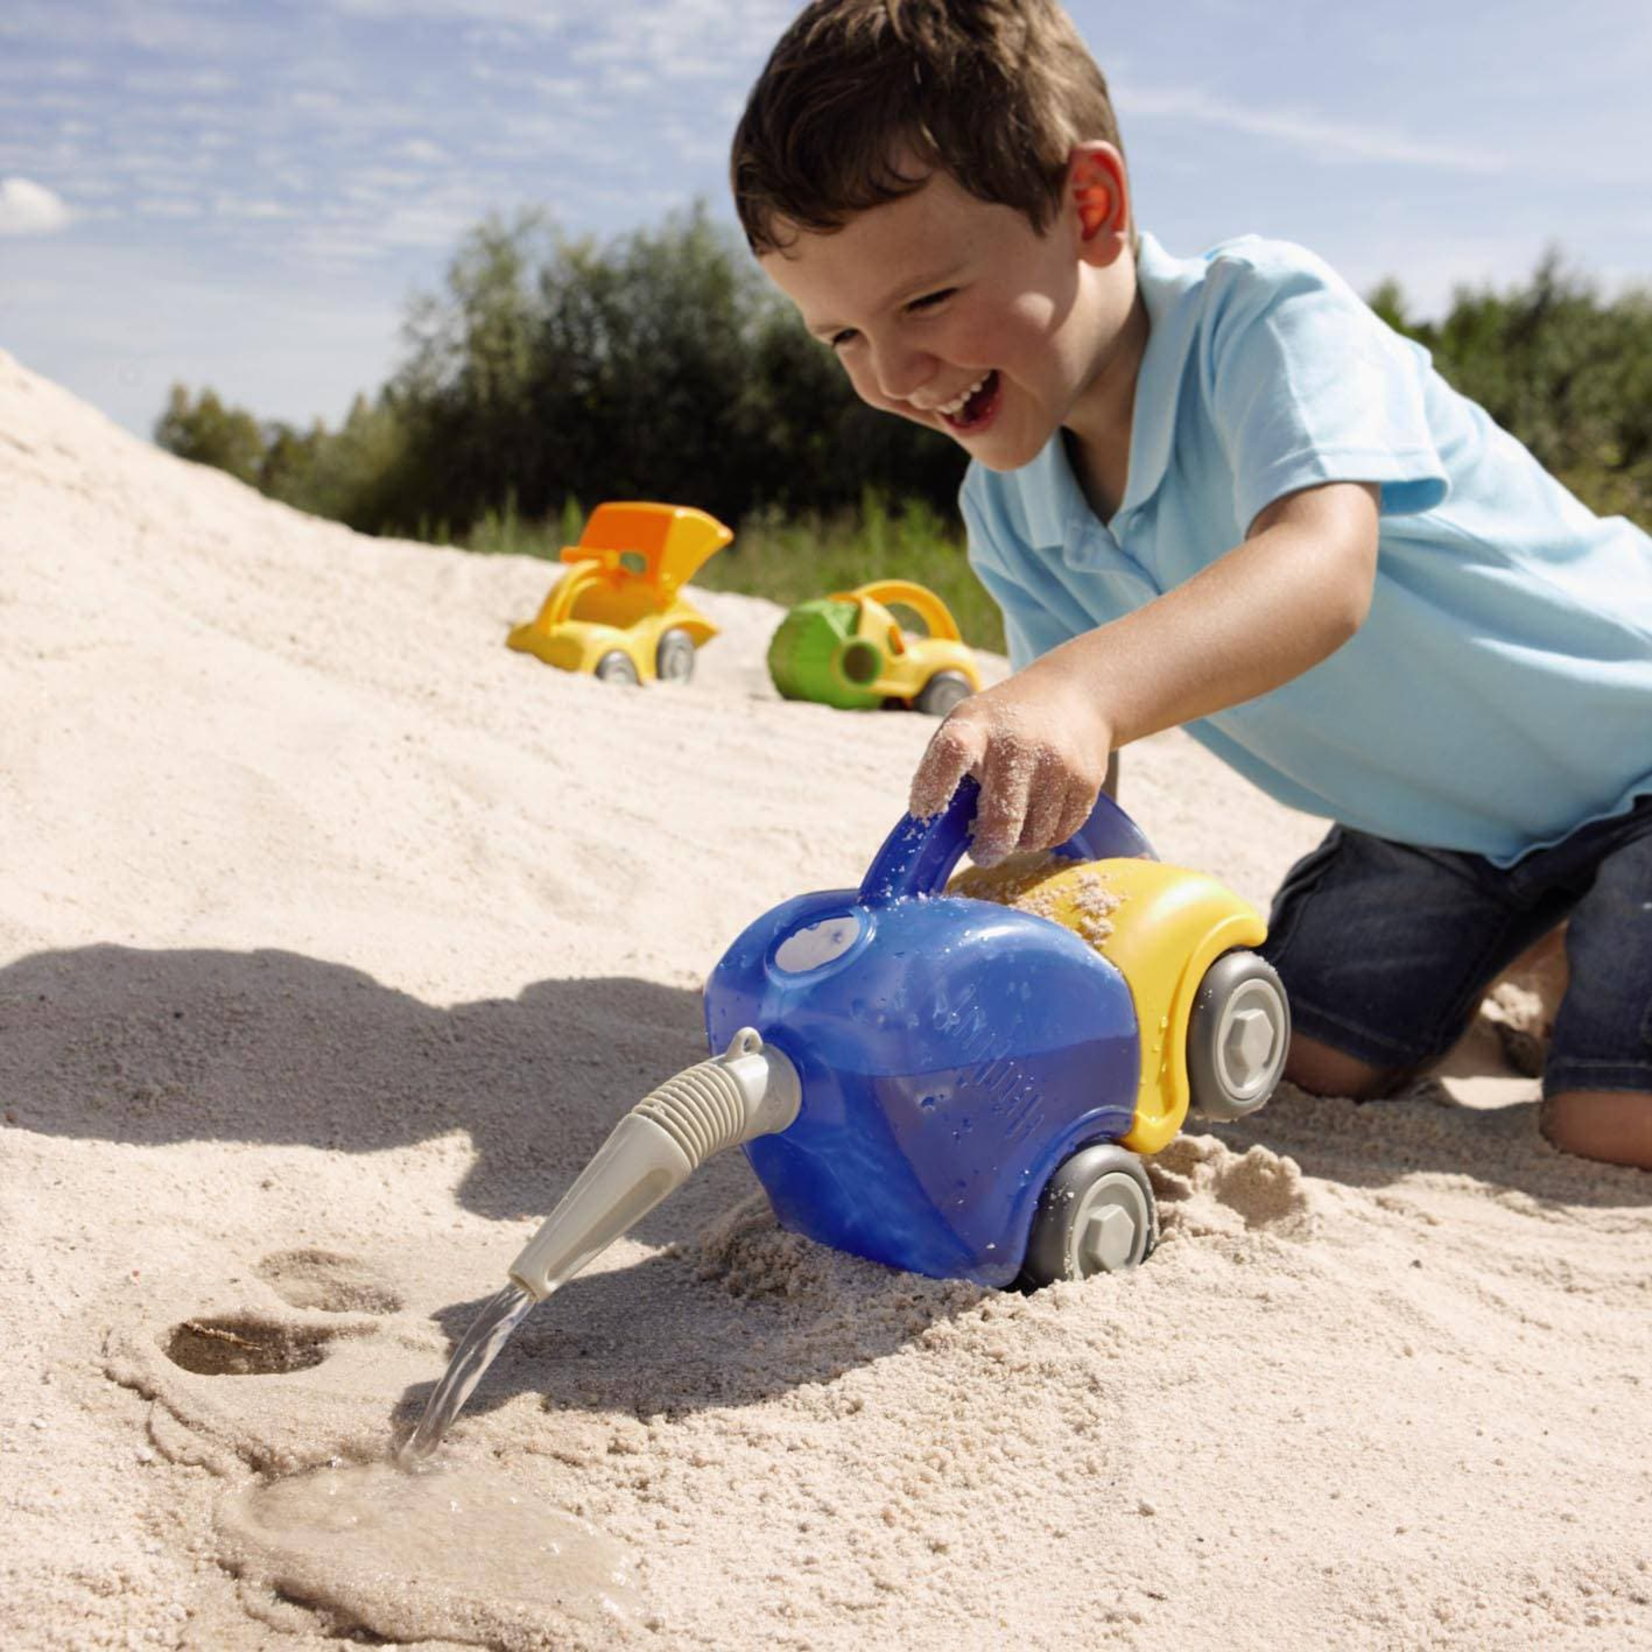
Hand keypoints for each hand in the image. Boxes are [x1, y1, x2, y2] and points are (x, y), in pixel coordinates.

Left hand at [908, 666, 1112, 865]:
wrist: (1073, 695)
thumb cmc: (1003, 723)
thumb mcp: (969, 725)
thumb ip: (947, 768)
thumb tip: (935, 827)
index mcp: (977, 727)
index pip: (951, 752)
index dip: (933, 787)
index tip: (924, 812)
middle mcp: (1017, 744)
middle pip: (1000, 820)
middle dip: (987, 849)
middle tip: (982, 852)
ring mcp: (1056, 763)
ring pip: (1032, 837)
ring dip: (1019, 842)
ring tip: (1015, 820)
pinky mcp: (1085, 782)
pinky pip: (1059, 834)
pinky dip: (1045, 836)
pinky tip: (1040, 814)